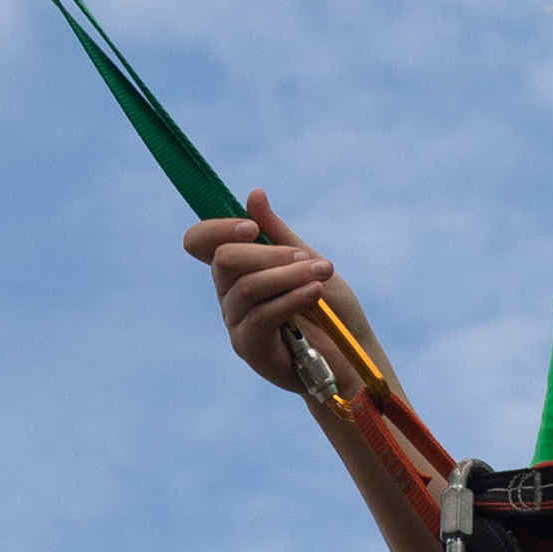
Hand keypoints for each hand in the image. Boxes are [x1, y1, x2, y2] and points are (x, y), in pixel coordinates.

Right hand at [182, 191, 369, 390]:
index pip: (201, 242)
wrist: (352, 356)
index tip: (254, 227)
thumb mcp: (306, 261)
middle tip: (306, 258)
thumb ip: (277, 234)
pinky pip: (261, 315)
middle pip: (224, 259)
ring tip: (323, 273)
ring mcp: (236, 322)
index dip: (218, 228)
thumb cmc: (329, 309)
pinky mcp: (249, 348)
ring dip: (289, 274)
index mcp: (237, 271)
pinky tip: (315, 292)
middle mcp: (229, 295)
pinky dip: (291, 298)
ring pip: (247, 286)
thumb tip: (254, 195)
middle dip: (268, 252)